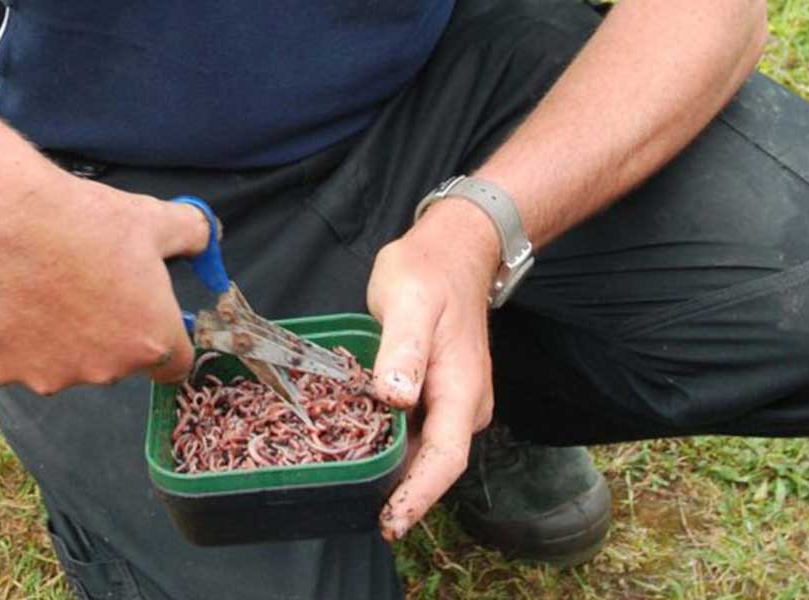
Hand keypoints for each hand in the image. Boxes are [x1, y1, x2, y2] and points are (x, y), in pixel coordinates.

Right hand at [0, 174, 210, 394]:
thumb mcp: (153, 218)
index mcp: (151, 342)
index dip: (165, 337)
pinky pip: (17, 361)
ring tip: (44, 288)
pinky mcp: (4, 371)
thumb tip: (208, 240)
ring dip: (62, 339)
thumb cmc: (83, 219)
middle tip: (87, 285)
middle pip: (117, 362)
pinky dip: (17, 339)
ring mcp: (52, 376)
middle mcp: (106, 371)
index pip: (175, 363)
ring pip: (65, 364)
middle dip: (109, 333)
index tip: (146, 314)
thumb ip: (194, 235)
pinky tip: (12, 299)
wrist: (2, 216)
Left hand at [367, 199, 500, 540]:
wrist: (455, 250)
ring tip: (345, 487)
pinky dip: (388, 444)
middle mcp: (464, 406)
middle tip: (351, 510)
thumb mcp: (409, 304)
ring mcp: (452, 403)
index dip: (417, 495)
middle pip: (433, 464)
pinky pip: (414, 430)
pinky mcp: (437, 395)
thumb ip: (403, 351)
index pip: (444, 459)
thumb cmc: (428, 273)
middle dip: (398, 492)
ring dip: (391, 471)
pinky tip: (353, 448)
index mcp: (462, 391)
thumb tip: (396, 398)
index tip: (390, 524)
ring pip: (423, 450)